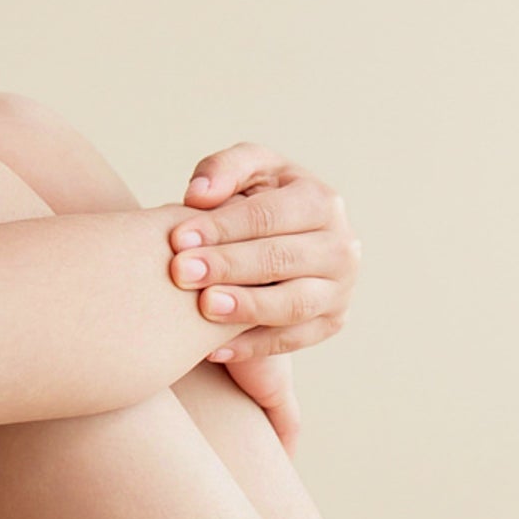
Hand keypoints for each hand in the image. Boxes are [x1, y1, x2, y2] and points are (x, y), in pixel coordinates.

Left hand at [163, 142, 358, 408]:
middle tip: (182, 272)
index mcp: (321, 200)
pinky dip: (253, 347)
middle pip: (282, 258)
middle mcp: (340, 246)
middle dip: (229, 265)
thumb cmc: (258, 200)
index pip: (270, 214)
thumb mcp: (247, 171)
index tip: (178, 238)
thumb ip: (223, 169)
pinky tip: (212, 349)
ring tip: (204, 307)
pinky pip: (293, 341)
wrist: (286, 238)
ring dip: (247, 307)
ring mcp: (339, 289)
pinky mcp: (330, 323)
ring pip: (294, 304)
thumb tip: (198, 195)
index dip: (223, 225)